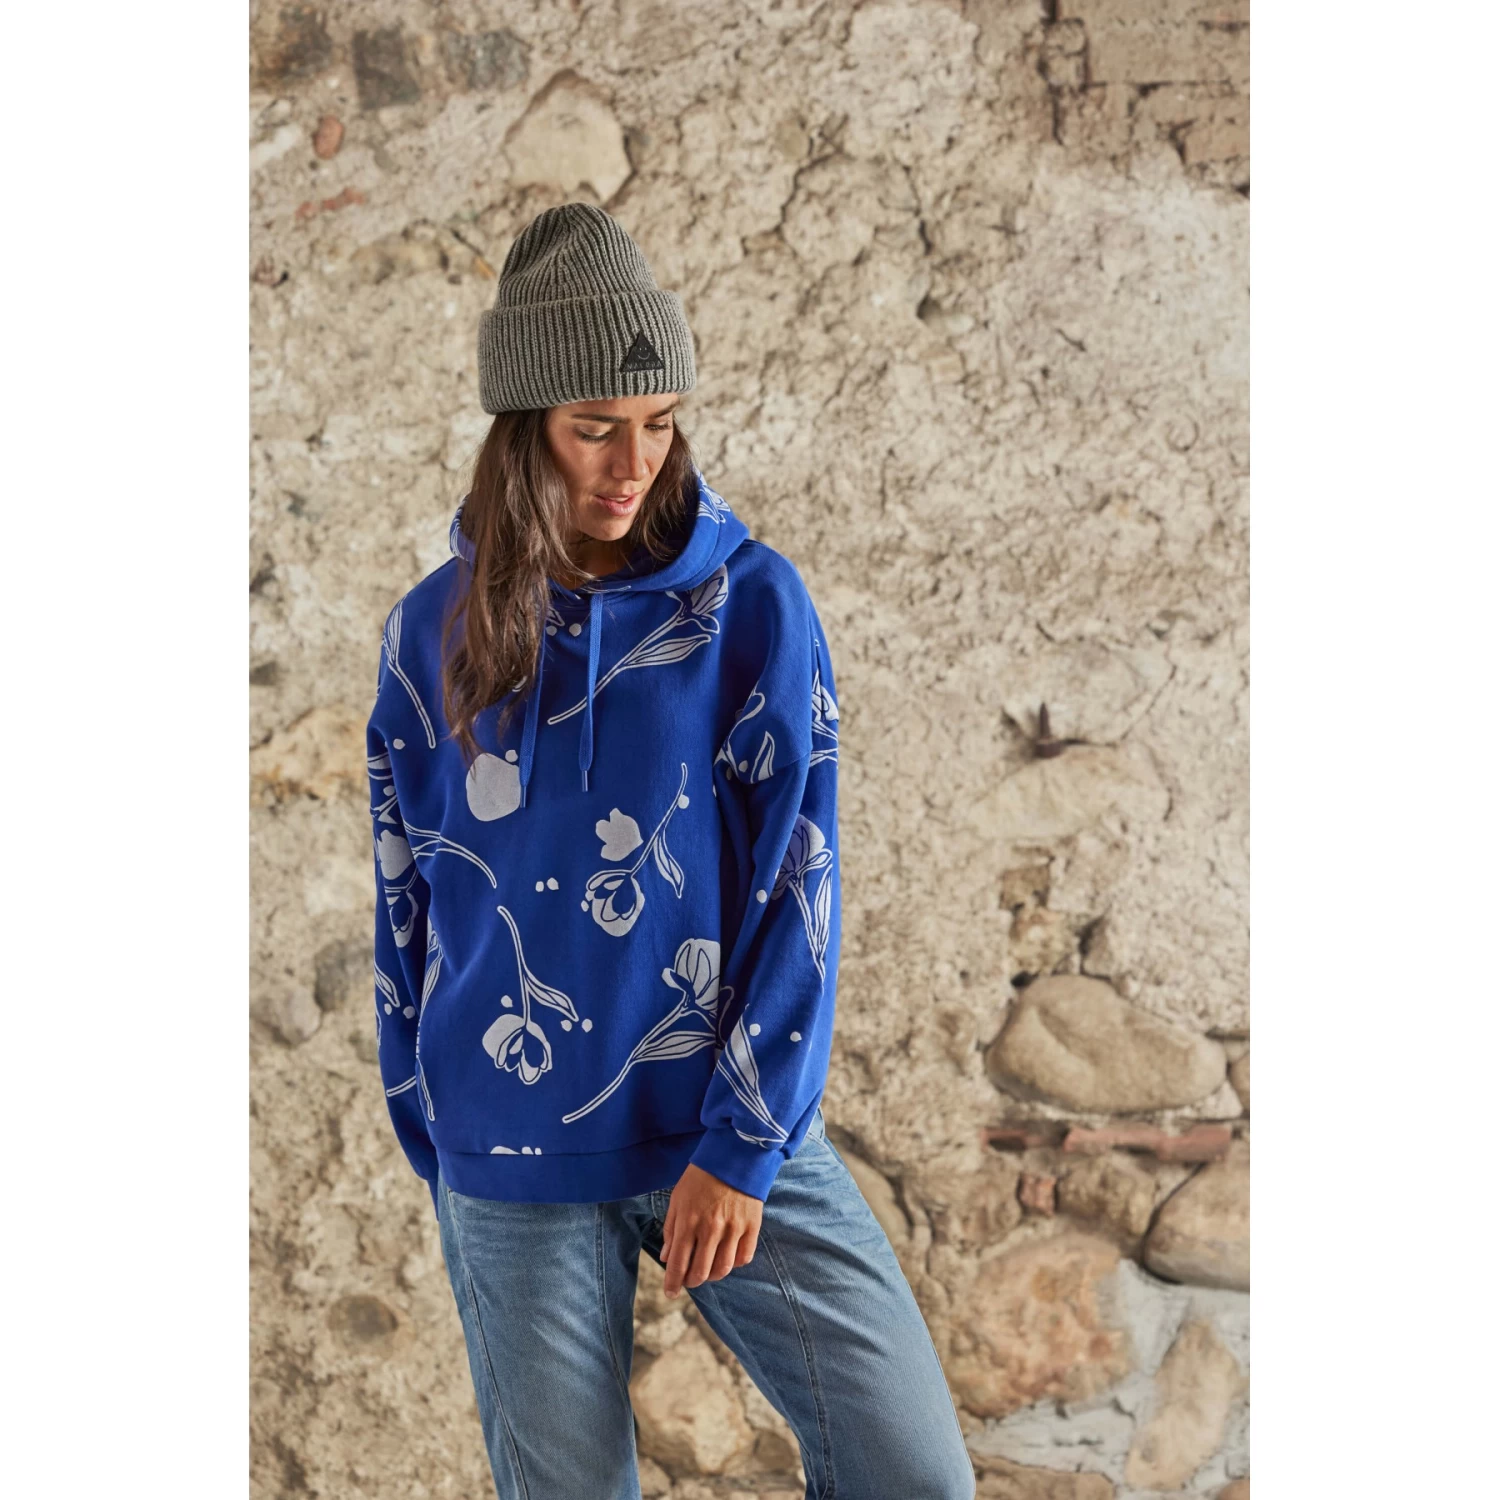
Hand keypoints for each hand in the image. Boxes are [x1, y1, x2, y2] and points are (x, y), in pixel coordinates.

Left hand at [660, 1163, 762, 1296]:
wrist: (734, 1154)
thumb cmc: (701, 1176)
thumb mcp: (678, 1198)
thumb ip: (670, 1228)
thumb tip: (666, 1256)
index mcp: (688, 1221)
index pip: (677, 1263)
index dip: (672, 1283)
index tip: (670, 1293)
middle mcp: (710, 1229)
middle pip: (700, 1272)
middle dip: (691, 1281)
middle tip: (689, 1280)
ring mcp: (733, 1229)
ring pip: (722, 1269)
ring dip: (712, 1275)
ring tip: (707, 1270)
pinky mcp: (751, 1226)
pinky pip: (743, 1258)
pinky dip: (734, 1263)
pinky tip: (727, 1256)